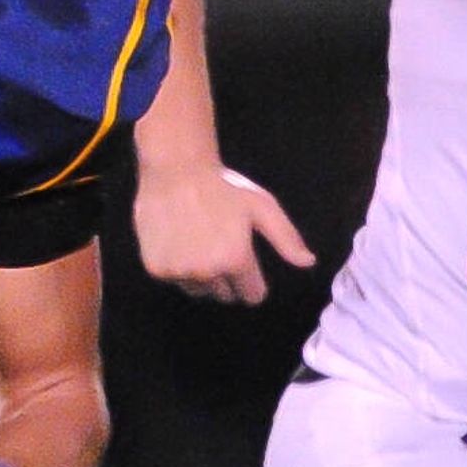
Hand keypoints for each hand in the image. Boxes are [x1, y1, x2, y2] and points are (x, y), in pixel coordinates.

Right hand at [135, 164, 314, 305]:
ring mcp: (179, 272)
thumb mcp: (262, 207)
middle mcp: (207, 272)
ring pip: (198, 290)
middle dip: (226, 277)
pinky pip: (174, 280)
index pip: (252, 295)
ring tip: (198, 242)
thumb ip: (286, 239)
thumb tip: (309, 262)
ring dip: (201, 275)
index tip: (244, 260)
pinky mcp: (157, 269)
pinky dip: (177, 267)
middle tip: (219, 244)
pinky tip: (179, 241)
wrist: (175, 170)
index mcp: (236, 259)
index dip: (252, 280)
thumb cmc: (223, 186)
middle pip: (224, 294)